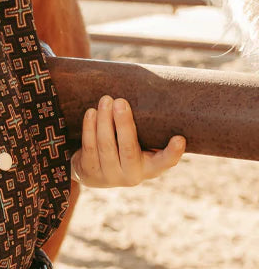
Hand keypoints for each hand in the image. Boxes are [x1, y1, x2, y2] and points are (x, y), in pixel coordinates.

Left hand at [70, 94, 185, 187]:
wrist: (96, 171)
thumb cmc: (126, 148)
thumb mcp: (142, 145)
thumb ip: (148, 129)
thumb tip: (156, 92)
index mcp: (151, 168)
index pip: (166, 162)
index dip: (173, 152)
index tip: (179, 139)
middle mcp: (132, 176)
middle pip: (129, 149)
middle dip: (124, 124)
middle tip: (121, 101)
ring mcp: (110, 176)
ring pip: (106, 146)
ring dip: (104, 121)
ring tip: (106, 100)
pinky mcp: (90, 172)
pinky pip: (89, 147)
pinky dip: (90, 128)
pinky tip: (92, 112)